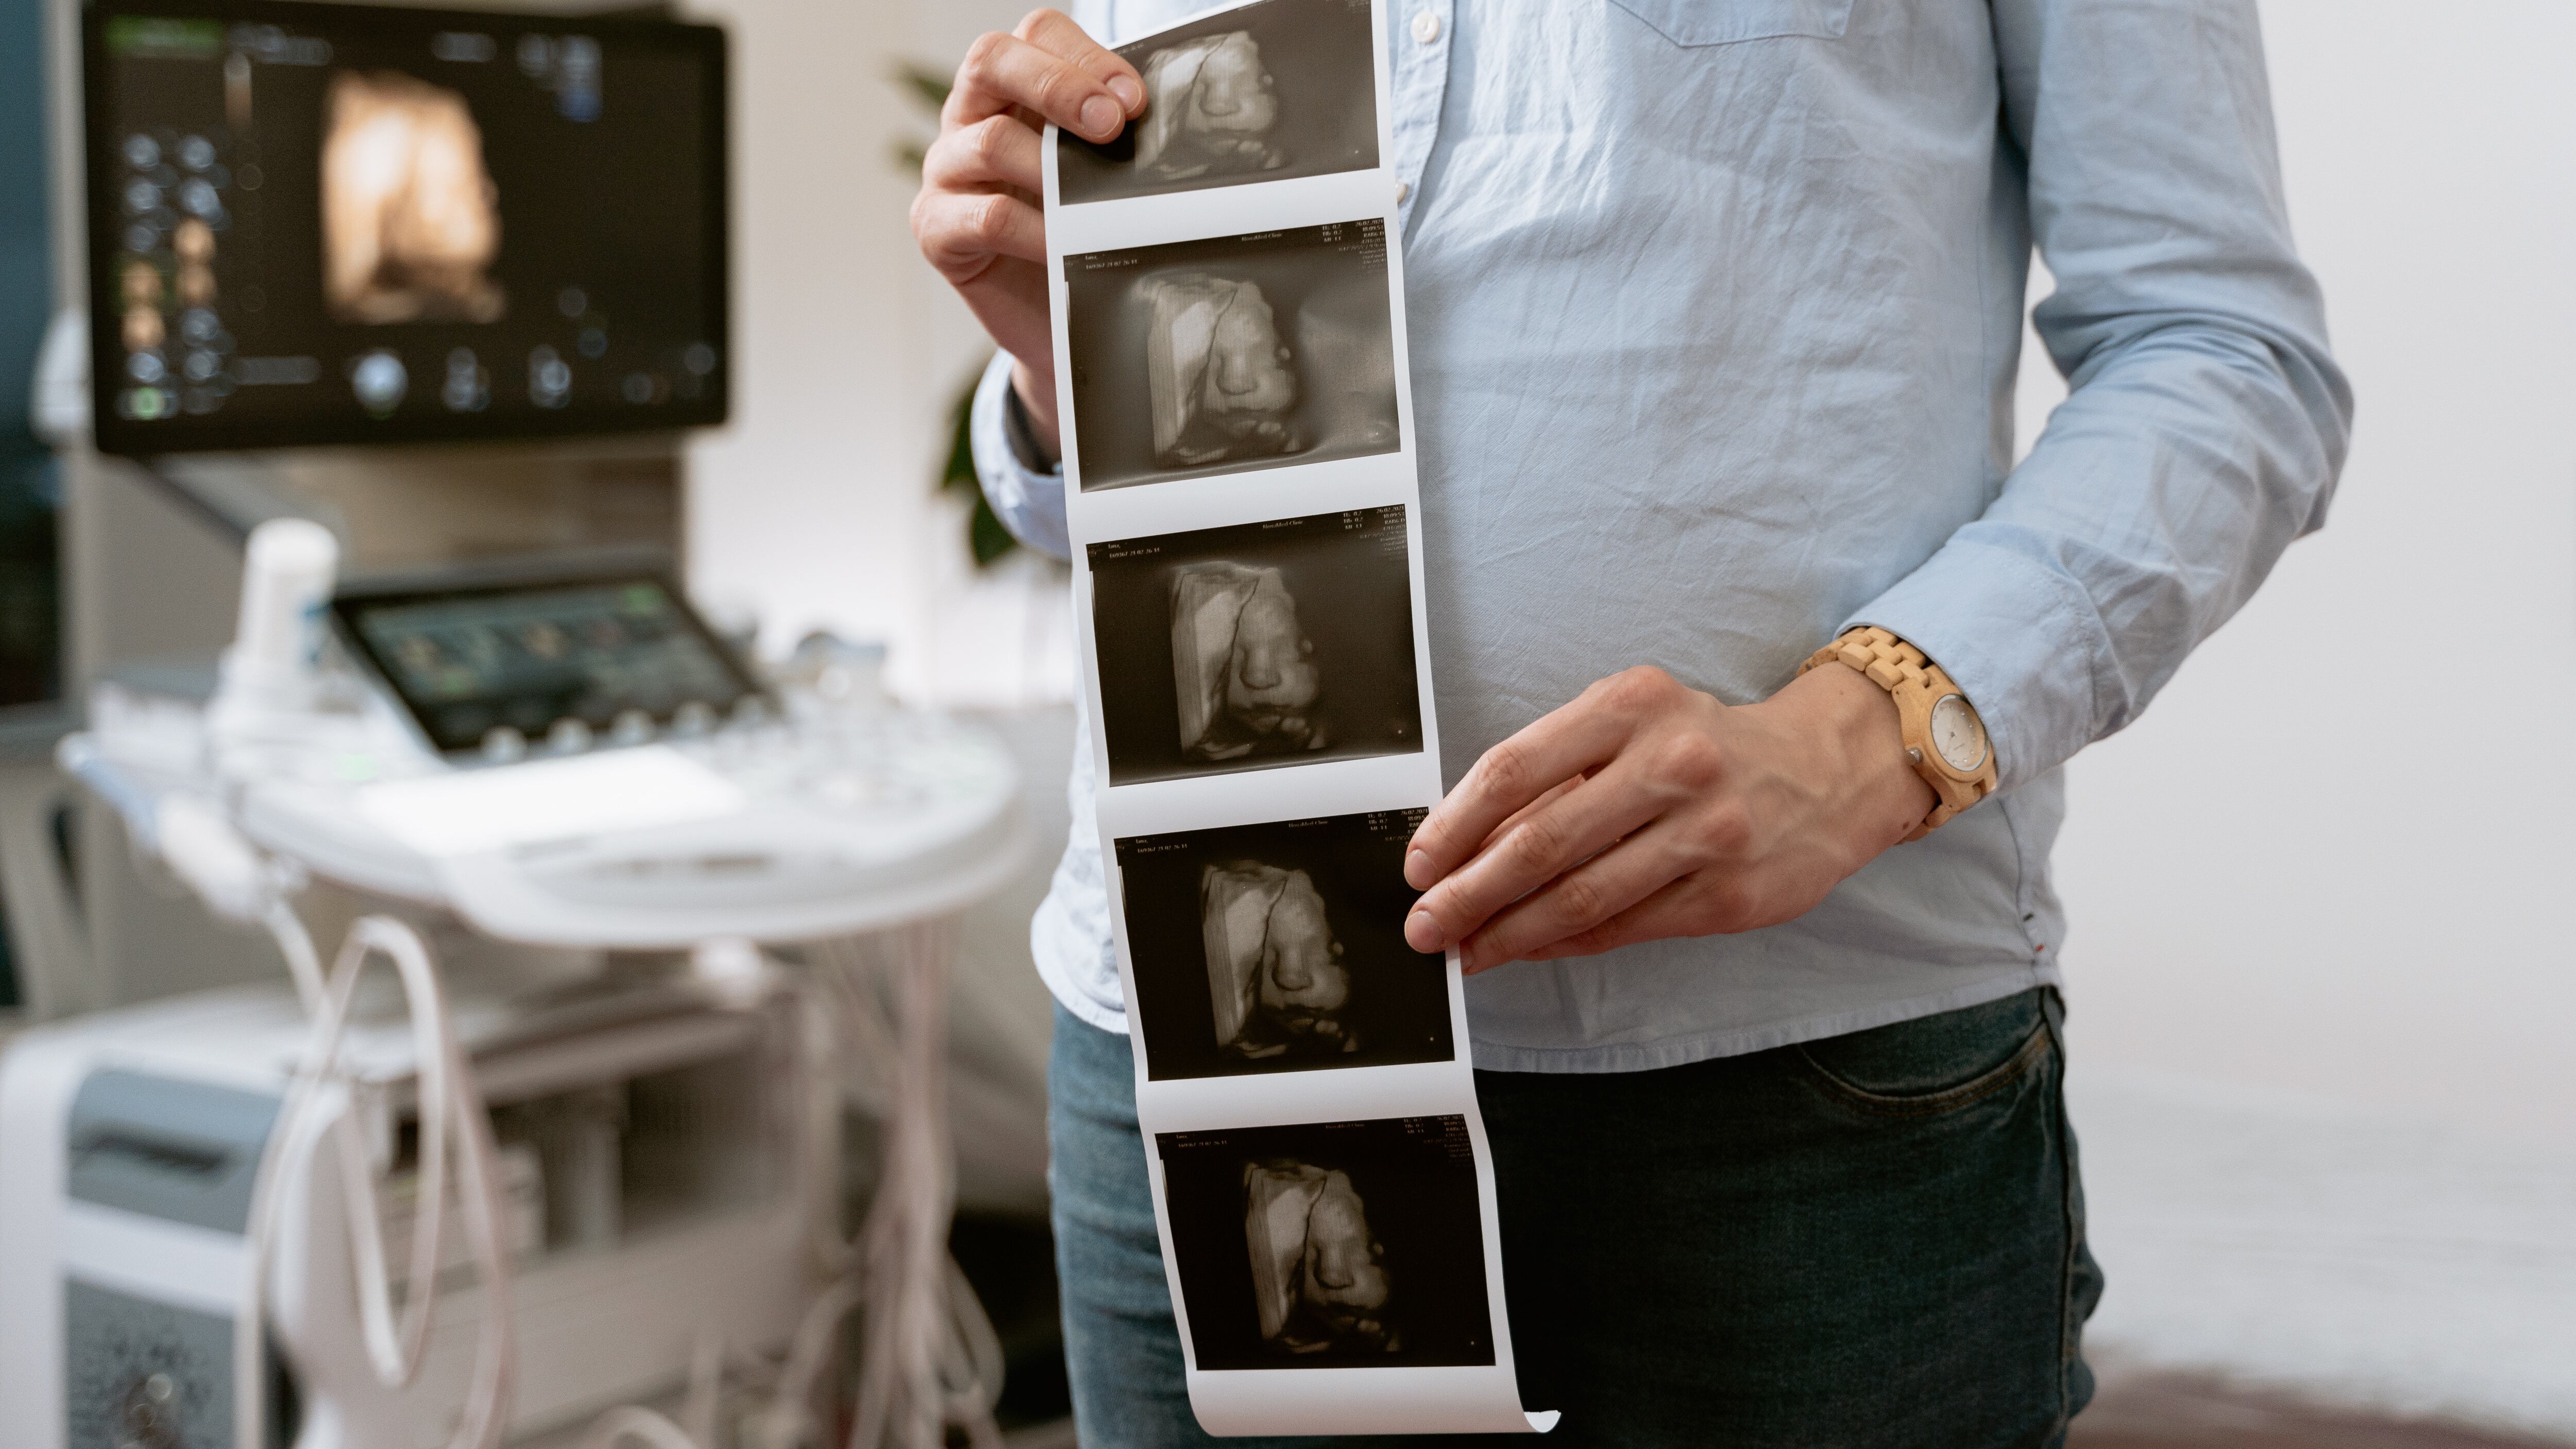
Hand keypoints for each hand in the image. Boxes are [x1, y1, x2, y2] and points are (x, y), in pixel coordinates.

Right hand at [909, 9, 1143, 454]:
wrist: (1062, 324)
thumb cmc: (1083, 236)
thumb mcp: (1104, 177)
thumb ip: (1118, 138)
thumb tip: (1170, 119)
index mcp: (1015, 87)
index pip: (1037, 34)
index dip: (1086, 56)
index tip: (1134, 101)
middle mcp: (972, 116)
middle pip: (991, 60)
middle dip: (1058, 86)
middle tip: (1111, 126)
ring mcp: (948, 169)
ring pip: (989, 141)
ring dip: (1051, 168)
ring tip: (1095, 202)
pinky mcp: (937, 227)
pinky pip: (985, 217)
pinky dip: (1033, 230)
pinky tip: (1063, 248)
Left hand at [1401, 664, 1939, 972]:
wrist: (1828, 770)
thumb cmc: (1709, 746)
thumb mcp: (1634, 725)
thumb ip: (1558, 775)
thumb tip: (1467, 846)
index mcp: (1631, 706)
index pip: (1515, 769)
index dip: (1454, 825)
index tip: (1419, 863)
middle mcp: (1670, 764)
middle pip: (1539, 842)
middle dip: (1467, 893)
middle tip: (1425, 924)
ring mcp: (1705, 832)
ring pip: (1578, 897)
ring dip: (1507, 932)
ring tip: (1465, 949)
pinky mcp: (1728, 894)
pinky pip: (1622, 927)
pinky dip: (1562, 944)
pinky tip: (1527, 948)